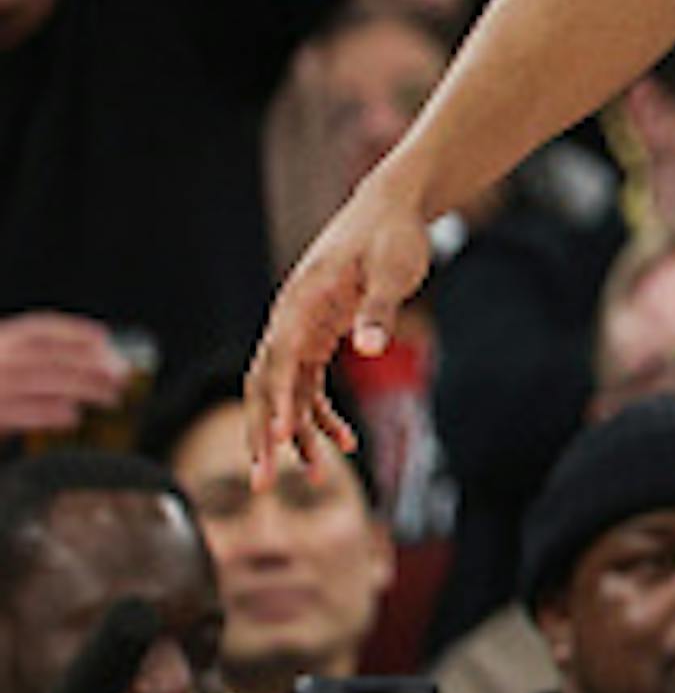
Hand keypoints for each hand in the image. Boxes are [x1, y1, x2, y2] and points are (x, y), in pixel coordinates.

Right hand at [0, 310, 131, 437]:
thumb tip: (78, 375)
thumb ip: (23, 363)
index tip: (104, 337)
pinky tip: (74, 416)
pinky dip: (50, 412)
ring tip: (111, 397)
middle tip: (121, 373)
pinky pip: (21, 411)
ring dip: (83, 386)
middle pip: (49, 354)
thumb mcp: (1, 363)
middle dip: (90, 362)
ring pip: (42, 380)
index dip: (73, 330)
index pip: (36, 328)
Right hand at [250, 183, 437, 473]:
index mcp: (301, 302)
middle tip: (263, 483)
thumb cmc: (392, 235)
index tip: (277, 442)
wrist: (391, 209)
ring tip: (309, 477)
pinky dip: (317, 414)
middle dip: (264, 435)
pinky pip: (307, 384)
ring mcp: (300, 329)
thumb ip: (378, 309)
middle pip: (266, 385)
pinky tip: (342, 442)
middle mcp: (291, 319)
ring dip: (292, 433)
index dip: (276, 404)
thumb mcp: (393, 269)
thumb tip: (368, 348)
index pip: (278, 361)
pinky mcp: (317, 336)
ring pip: (284, 391)